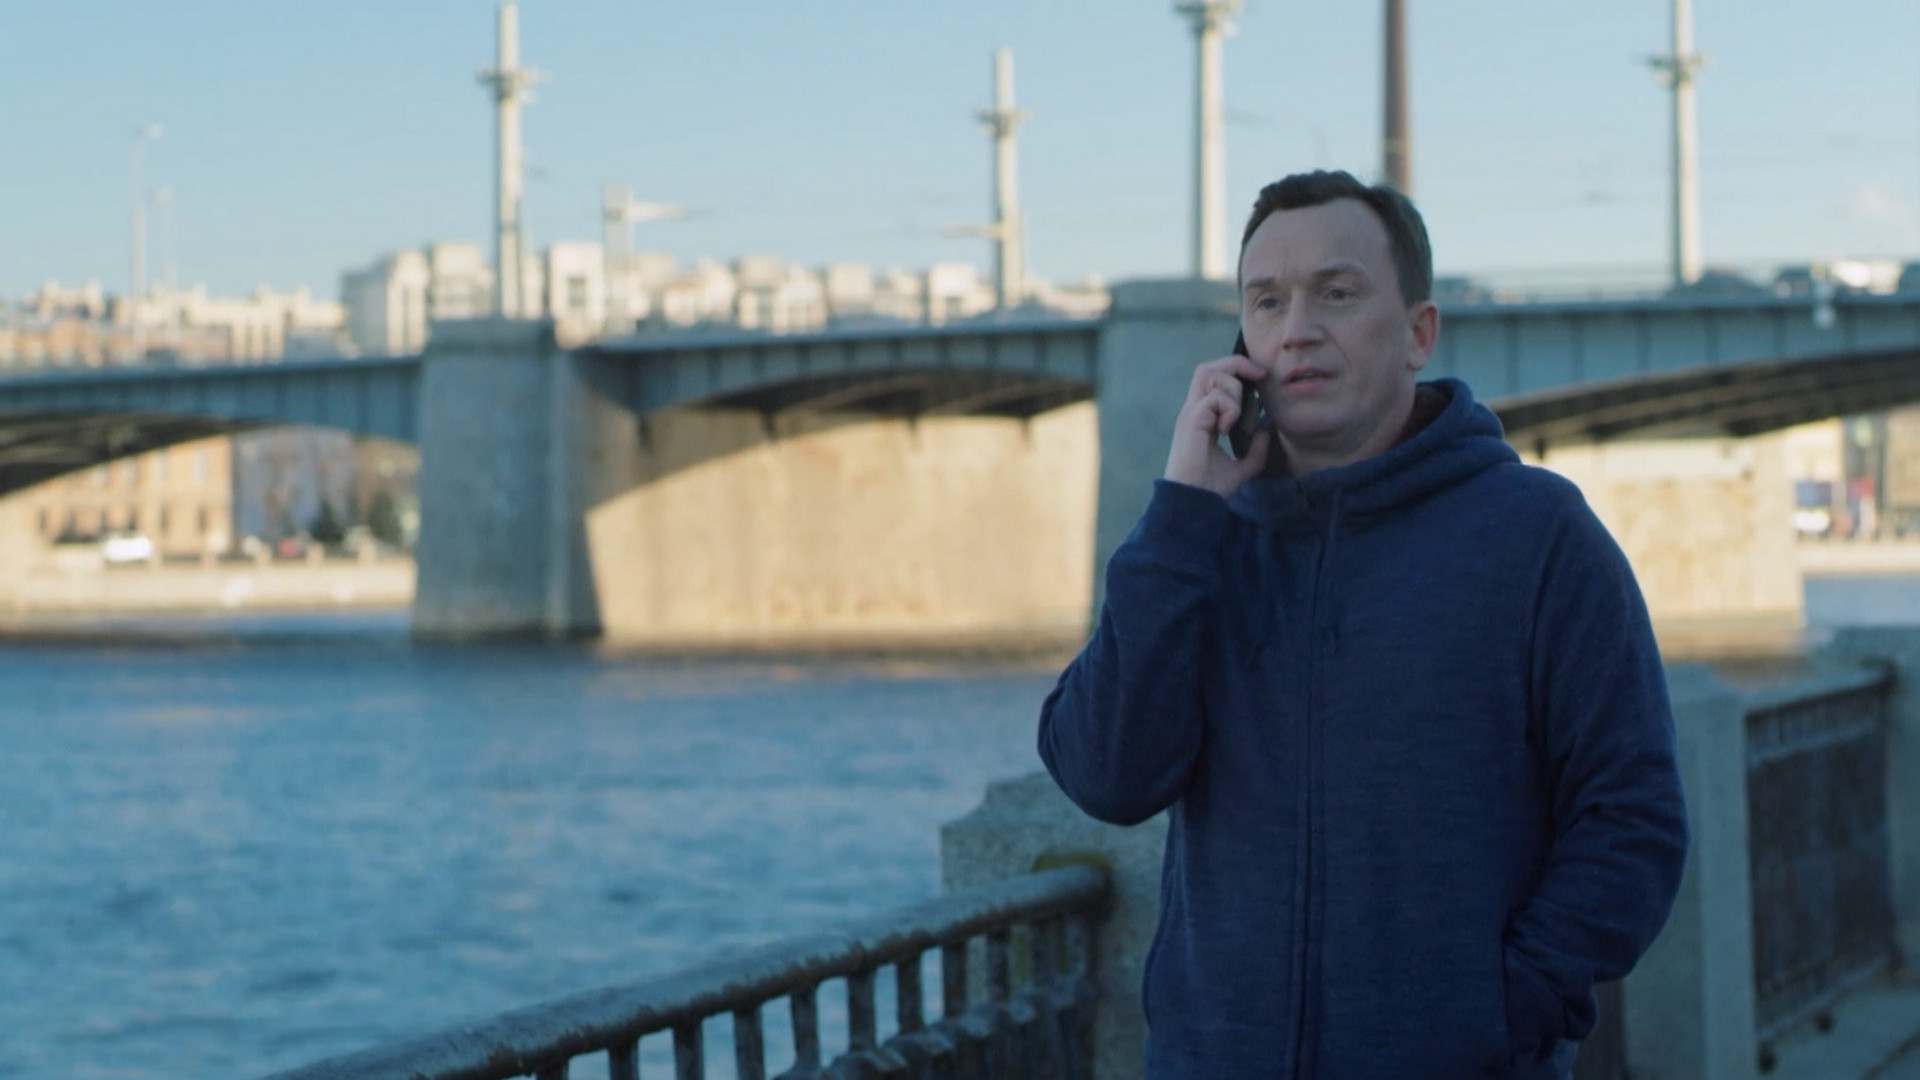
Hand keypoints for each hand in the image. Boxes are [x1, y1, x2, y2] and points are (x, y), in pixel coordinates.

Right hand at [1163, 355, 1272, 498]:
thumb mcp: (1241, 468)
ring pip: (1210, 373)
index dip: (1236, 371)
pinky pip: (1215, 398)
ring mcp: (1190, 413)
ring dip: (1232, 387)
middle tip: (1259, 376)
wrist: (1193, 503)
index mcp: (1201, 418)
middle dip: (1236, 364)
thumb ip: (1254, 450)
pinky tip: (1227, 430)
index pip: (1213, 378)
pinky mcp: (1191, 420)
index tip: (1260, 379)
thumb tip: (1266, 430)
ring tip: (1236, 415)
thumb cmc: (1211, 488)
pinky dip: (1229, 408)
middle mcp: (1193, 410)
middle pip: (1208, 367)